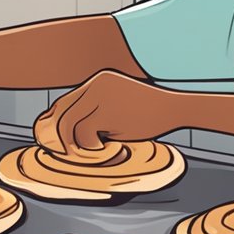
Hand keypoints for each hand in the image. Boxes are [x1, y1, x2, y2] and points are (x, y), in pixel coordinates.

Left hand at [33, 70, 187, 154]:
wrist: (176, 108)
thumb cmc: (149, 114)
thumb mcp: (118, 108)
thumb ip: (95, 114)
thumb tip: (66, 135)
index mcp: (98, 81)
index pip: (65, 102)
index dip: (57, 122)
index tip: (59, 141)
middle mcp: (96, 84)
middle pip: (63, 112)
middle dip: (62, 136)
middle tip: (71, 152)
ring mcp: (100, 95)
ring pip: (70, 124)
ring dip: (79, 142)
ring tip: (98, 148)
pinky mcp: (107, 110)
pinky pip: (83, 133)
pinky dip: (91, 145)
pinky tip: (108, 147)